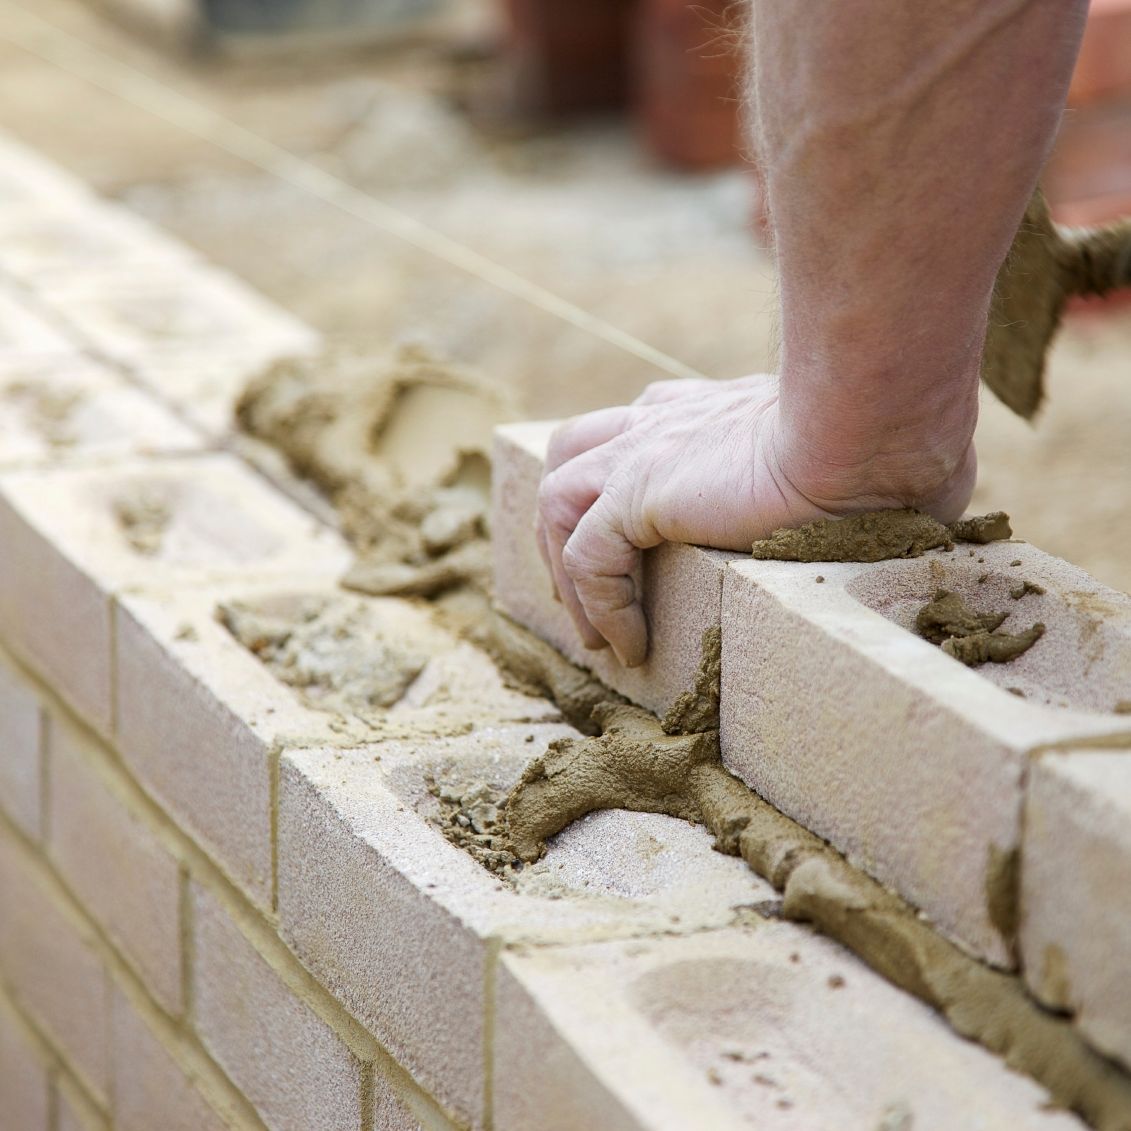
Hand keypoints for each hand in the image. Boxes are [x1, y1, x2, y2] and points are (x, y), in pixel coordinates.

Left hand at [535, 375, 974, 667]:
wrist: (875, 426)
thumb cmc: (893, 440)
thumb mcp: (855, 459)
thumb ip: (846, 477)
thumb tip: (910, 505)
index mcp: (705, 410)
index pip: (634, 432)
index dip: (616, 487)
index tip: (631, 551)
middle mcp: (662, 422)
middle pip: (573, 456)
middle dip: (565, 526)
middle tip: (588, 598)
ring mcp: (643, 453)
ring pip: (556, 504)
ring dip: (568, 575)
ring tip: (600, 639)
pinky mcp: (639, 493)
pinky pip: (589, 559)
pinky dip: (601, 607)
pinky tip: (630, 646)